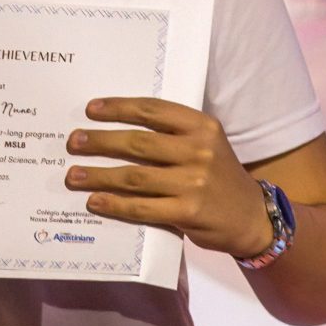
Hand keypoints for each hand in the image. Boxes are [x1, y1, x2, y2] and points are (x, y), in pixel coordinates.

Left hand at [67, 96, 275, 258]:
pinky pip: (141, 207)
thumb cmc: (219, 177)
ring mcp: (193, 183)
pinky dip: (114, 204)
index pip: (153, 110)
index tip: (91, 110)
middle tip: (74, 142)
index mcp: (202, 127)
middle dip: (100, 141)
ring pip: (134, 176)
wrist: (252, 217)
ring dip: (99, 175)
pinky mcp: (187, 212)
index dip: (119, 108)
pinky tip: (94, 201)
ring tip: (74, 175)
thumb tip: (119, 130)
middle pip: (138, 142)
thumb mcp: (207, 145)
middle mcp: (198, 151)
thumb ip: (173, 136)